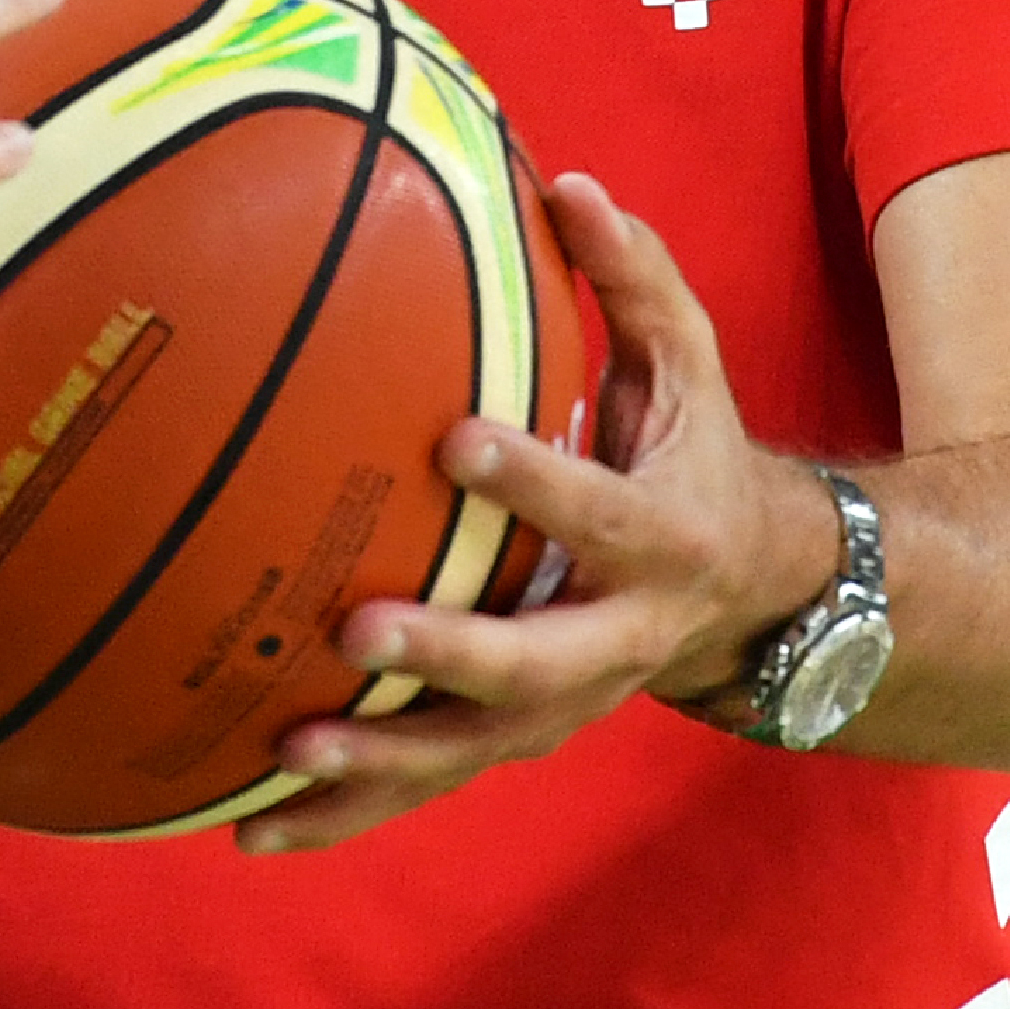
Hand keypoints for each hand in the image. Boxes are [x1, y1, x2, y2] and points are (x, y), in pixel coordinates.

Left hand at [238, 178, 840, 854]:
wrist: (759, 596)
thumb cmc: (692, 453)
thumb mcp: (692, 364)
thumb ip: (635, 279)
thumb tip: (566, 182)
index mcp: (662, 539)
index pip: (598, 511)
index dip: (537, 480)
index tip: (456, 439)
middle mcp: (618, 640)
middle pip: (536, 664)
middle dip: (450, 655)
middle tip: (359, 632)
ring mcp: (565, 707)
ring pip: (473, 752)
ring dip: (382, 766)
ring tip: (287, 753)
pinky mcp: (514, 741)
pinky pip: (429, 786)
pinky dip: (343, 815)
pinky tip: (250, 826)